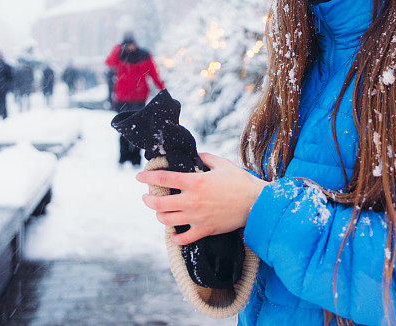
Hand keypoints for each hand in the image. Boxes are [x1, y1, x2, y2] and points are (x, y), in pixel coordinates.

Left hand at [136, 152, 267, 245]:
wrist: (256, 203)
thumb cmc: (240, 181)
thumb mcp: (223, 164)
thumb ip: (206, 159)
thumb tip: (196, 156)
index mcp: (196, 182)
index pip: (164, 179)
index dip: (148, 177)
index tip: (139, 177)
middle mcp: (192, 200)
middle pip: (159, 203)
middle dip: (148, 200)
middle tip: (146, 197)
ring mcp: (197, 217)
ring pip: (167, 220)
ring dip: (159, 215)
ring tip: (160, 211)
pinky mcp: (204, 229)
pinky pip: (183, 239)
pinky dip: (175, 237)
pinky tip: (174, 233)